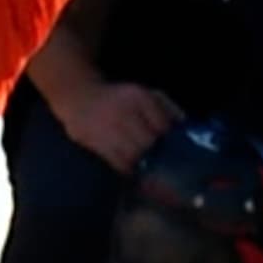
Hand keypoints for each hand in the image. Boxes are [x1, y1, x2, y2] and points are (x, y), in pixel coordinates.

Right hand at [60, 79, 185, 173]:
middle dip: (157, 153)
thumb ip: (167, 108)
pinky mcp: (95, 141)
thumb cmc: (119, 98)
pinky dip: (128, 168)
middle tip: (161, 159)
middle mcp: (124, 112)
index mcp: (139, 98)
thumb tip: (184, 126)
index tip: (173, 146)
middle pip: (148, 142)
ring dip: (143, 163)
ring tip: (148, 165)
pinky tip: (133, 167)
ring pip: (133, 154)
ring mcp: (108, 127)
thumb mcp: (145, 94)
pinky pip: (118, 162)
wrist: (79, 96)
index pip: (162, 125)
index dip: (169, 139)